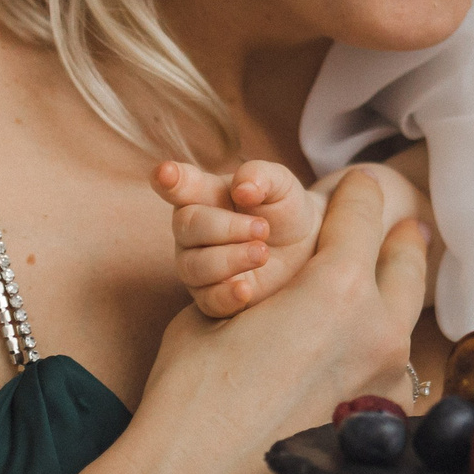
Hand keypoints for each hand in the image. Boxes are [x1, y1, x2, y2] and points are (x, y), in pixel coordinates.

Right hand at [125, 170, 432, 473]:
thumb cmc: (186, 405)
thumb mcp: (211, 315)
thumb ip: (261, 283)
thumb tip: (276, 276)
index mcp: (337, 289)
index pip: (362, 214)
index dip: (357, 194)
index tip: (359, 187)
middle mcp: (381, 333)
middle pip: (405, 267)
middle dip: (399, 242)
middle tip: (402, 229)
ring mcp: (393, 392)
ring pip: (399, 334)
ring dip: (385, 317)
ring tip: (372, 310)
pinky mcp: (391, 440)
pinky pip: (390, 392)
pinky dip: (373, 378)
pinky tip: (348, 385)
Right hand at [153, 158, 328, 317]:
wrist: (307, 247)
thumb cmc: (283, 208)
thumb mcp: (281, 184)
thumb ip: (260, 176)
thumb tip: (242, 189)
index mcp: (203, 193)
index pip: (178, 185)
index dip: (170, 179)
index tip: (165, 172)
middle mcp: (192, 230)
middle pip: (188, 226)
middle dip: (226, 227)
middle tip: (263, 228)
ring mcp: (198, 265)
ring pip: (195, 266)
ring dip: (231, 259)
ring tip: (263, 252)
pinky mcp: (213, 296)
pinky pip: (209, 301)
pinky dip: (226, 296)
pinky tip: (245, 290)